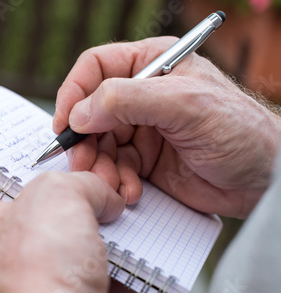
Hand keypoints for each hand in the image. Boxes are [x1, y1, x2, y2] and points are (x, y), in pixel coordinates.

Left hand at [0, 172, 133, 292]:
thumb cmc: (38, 273)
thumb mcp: (60, 193)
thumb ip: (82, 181)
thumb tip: (103, 194)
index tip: (19, 146)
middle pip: (30, 209)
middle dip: (64, 195)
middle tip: (85, 182)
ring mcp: (28, 280)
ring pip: (63, 244)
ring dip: (92, 231)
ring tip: (112, 217)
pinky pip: (85, 275)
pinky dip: (107, 265)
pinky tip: (125, 255)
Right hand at [54, 37, 280, 218]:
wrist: (263, 180)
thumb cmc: (239, 130)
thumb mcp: (184, 105)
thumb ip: (127, 101)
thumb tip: (79, 113)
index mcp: (151, 65)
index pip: (96, 67)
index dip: (74, 93)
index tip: (65, 123)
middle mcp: (141, 95)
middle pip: (91, 111)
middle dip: (85, 140)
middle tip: (83, 163)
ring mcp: (141, 129)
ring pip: (99, 144)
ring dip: (100, 166)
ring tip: (112, 184)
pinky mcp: (144, 160)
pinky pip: (115, 168)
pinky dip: (116, 182)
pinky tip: (130, 193)